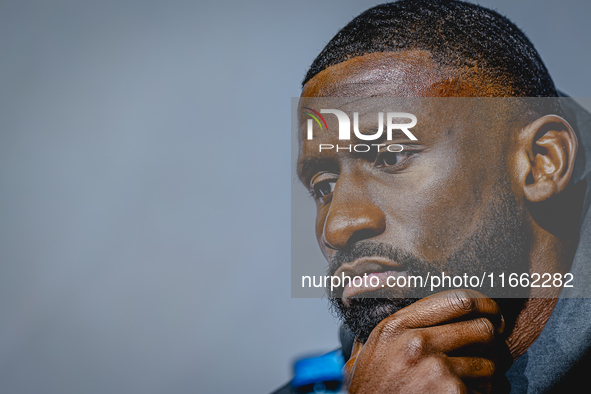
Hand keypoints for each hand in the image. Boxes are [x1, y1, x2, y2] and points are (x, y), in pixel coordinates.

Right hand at [344, 290, 511, 393]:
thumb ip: (396, 325)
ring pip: (490, 363)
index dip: (485, 305)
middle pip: (482, 327)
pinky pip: (489, 390)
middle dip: (491, 340)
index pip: (457, 299)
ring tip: (469, 381)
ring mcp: (436, 370)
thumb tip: (420, 302)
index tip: (491, 314)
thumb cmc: (372, 390)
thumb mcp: (372, 349)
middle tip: (490, 347)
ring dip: (485, 375)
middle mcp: (417, 343)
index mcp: (397, 326)